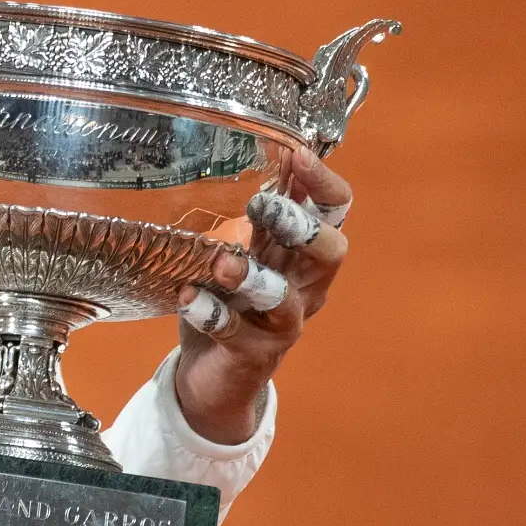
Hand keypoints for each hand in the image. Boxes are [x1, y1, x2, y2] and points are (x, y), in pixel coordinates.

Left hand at [172, 145, 353, 443]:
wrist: (216, 375)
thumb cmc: (232, 299)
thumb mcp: (245, 248)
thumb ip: (256, 213)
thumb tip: (265, 150)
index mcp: (303, 253)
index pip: (336, 211)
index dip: (325, 184)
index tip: (299, 155)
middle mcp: (305, 286)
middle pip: (331, 253)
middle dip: (304, 227)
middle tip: (264, 207)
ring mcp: (283, 323)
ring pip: (287, 299)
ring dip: (256, 277)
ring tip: (223, 264)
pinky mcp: (254, 354)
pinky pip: (239, 335)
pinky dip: (213, 315)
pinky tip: (189, 298)